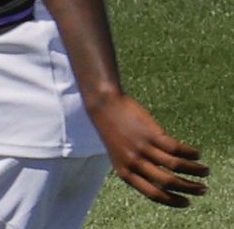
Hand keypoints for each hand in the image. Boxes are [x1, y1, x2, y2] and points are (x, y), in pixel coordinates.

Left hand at [87, 92, 207, 206]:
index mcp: (125, 173)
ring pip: (175, 166)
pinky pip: (176, 148)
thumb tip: (165, 182)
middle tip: (203, 189)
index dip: (173, 201)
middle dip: (189, 188)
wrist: (103, 105)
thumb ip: (137, 169)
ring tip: (205, 171)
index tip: (187, 202)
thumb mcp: (119, 156)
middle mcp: (134, 162)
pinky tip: (197, 154)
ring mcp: (142, 148)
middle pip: (168, 183)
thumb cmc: (113, 132)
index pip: (153, 194)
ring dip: (195, 170)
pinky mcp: (150, 133)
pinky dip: (190, 153)